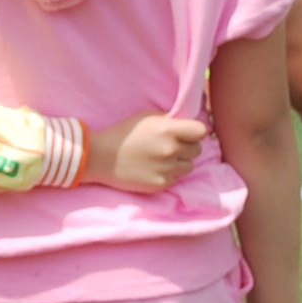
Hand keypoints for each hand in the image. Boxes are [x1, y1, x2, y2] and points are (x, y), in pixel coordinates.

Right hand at [93, 113, 208, 192]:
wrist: (100, 157)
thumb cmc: (123, 133)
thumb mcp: (146, 118)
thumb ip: (169, 120)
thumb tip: (189, 124)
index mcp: (168, 130)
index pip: (201, 131)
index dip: (195, 132)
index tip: (186, 133)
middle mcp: (170, 149)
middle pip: (197, 149)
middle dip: (186, 147)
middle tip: (169, 146)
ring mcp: (167, 169)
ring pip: (189, 166)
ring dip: (179, 162)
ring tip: (161, 159)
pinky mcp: (161, 184)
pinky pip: (176, 178)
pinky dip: (168, 174)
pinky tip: (153, 168)